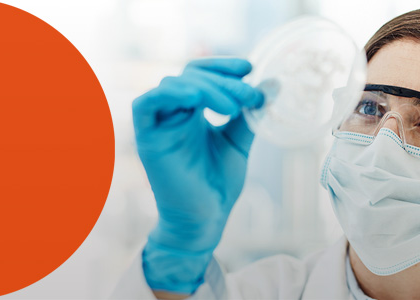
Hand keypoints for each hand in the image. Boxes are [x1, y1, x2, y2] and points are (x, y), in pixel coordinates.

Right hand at [132, 58, 263, 293]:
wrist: (205, 220)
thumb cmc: (218, 184)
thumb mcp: (238, 142)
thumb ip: (250, 114)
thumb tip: (273, 85)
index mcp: (192, 112)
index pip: (201, 73)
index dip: (222, 66)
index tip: (250, 69)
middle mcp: (173, 113)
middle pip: (191, 76)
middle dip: (224, 81)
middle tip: (250, 96)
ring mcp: (159, 124)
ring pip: (173, 85)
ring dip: (206, 88)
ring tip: (233, 107)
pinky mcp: (147, 138)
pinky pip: (146, 105)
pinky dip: (169, 95)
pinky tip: (195, 98)